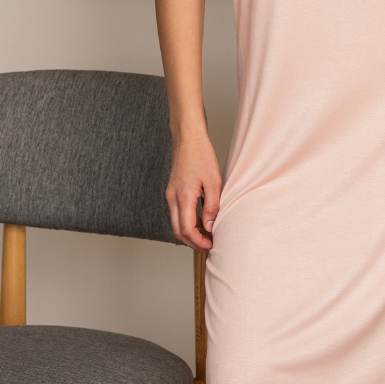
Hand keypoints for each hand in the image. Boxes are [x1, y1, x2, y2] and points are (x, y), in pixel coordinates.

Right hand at [166, 131, 221, 251]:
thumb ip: (212, 206)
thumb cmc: (202, 156)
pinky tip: (202, 219)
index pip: (186, 230)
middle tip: (209, 245)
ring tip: (207, 235)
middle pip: (178, 231)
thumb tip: (210, 227)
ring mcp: (170, 195)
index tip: (211, 244)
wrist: (188, 138)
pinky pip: (177, 213)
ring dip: (190, 233)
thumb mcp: (214, 182)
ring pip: (176, 223)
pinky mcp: (172, 191)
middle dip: (192, 242)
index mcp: (183, 197)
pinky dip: (187, 221)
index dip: (198, 242)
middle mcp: (173, 198)